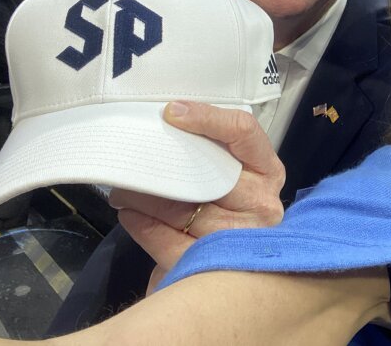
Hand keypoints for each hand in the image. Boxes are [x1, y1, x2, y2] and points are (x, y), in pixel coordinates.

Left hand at [112, 101, 285, 291]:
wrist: (238, 277)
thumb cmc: (228, 211)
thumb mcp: (230, 177)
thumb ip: (211, 154)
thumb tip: (168, 122)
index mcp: (268, 171)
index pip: (243, 132)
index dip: (207, 118)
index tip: (170, 112)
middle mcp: (263, 203)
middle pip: (207, 173)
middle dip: (161, 163)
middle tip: (128, 160)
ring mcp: (243, 238)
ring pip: (184, 208)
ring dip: (143, 197)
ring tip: (122, 191)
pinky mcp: (217, 267)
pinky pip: (172, 242)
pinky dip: (145, 227)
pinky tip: (131, 216)